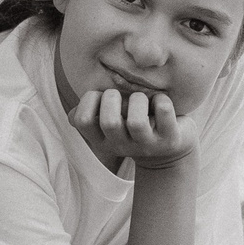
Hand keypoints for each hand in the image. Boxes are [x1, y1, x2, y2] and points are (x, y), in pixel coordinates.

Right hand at [70, 87, 194, 170]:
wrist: (170, 148)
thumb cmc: (135, 125)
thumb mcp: (112, 124)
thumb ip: (93, 116)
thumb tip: (73, 115)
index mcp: (102, 140)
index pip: (81, 121)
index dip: (88, 100)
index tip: (101, 96)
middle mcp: (122, 146)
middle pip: (109, 122)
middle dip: (113, 97)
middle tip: (123, 96)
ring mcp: (147, 145)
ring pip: (136, 122)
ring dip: (138, 100)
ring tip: (143, 99)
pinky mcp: (169, 139)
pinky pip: (163, 112)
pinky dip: (162, 100)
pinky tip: (161, 101)